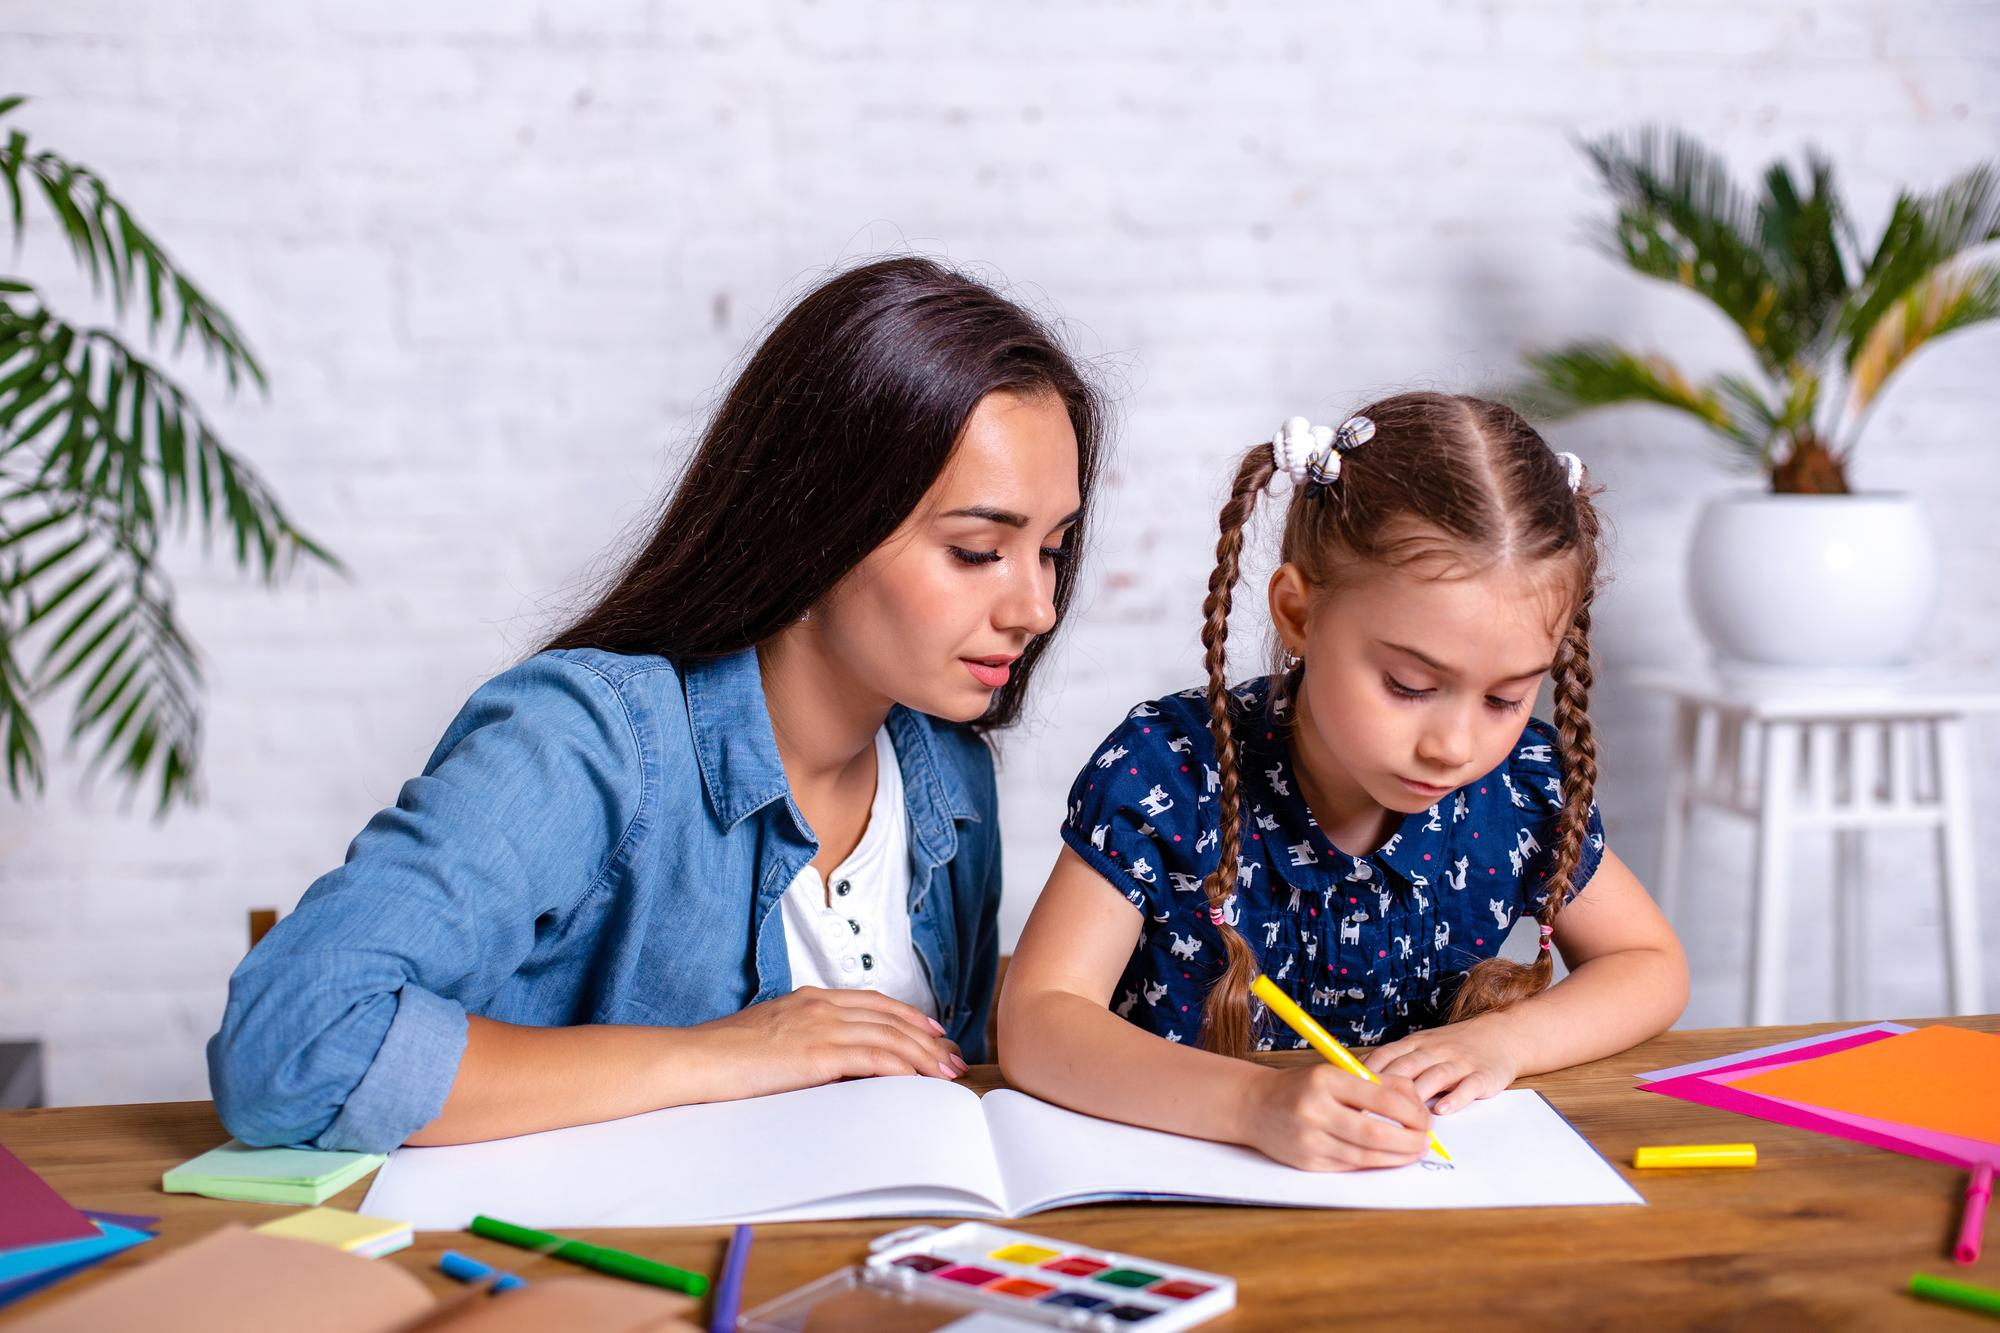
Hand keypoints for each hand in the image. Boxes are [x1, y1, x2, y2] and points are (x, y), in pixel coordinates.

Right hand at [691, 988, 965, 1100]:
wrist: (696, 1059)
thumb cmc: (722, 1054)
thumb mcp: (769, 1035)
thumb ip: (800, 1038)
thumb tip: (822, 1058)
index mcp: (810, 999)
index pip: (874, 1002)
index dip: (908, 1016)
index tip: (932, 1030)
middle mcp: (821, 1006)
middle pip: (890, 1019)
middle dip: (928, 1040)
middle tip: (953, 1059)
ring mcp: (820, 1026)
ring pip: (889, 1037)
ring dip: (924, 1056)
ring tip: (947, 1073)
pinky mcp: (818, 1053)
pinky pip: (873, 1058)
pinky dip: (901, 1067)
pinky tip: (918, 1079)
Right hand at [1239, 1062, 1430, 1170]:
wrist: (1254, 1105)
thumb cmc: (1303, 1087)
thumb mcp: (1337, 1073)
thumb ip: (1379, 1084)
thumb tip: (1419, 1107)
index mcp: (1326, 1079)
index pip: (1383, 1099)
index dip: (1413, 1114)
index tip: (1426, 1120)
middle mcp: (1315, 1109)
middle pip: (1377, 1133)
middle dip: (1410, 1142)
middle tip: (1425, 1142)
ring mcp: (1309, 1139)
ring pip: (1366, 1155)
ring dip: (1398, 1157)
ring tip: (1413, 1152)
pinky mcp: (1307, 1162)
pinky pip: (1351, 1166)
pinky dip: (1374, 1163)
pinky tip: (1386, 1157)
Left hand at [1361, 1019, 1521, 1114]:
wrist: (1501, 1036)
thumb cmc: (1452, 1048)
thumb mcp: (1421, 1048)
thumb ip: (1396, 1064)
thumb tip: (1359, 1086)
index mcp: (1415, 1044)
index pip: (1385, 1056)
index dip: (1366, 1074)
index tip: (1348, 1093)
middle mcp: (1434, 1051)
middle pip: (1406, 1067)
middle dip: (1385, 1089)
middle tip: (1367, 1111)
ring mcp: (1459, 1062)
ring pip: (1434, 1076)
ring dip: (1417, 1095)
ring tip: (1401, 1116)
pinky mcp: (1482, 1075)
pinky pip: (1467, 1087)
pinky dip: (1455, 1099)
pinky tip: (1442, 1112)